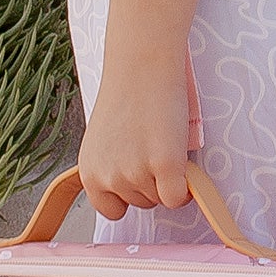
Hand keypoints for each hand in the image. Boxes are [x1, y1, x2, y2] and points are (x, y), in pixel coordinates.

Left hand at [78, 67, 193, 222]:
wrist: (141, 67)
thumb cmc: (126, 95)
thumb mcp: (106, 140)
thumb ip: (113, 166)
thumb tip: (136, 185)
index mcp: (89, 172)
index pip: (110, 209)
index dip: (128, 195)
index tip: (139, 177)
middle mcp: (108, 177)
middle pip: (140, 203)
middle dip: (152, 183)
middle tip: (156, 150)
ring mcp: (136, 173)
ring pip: (161, 199)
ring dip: (170, 180)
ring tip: (165, 146)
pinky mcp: (165, 165)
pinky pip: (178, 197)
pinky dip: (186, 189)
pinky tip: (183, 165)